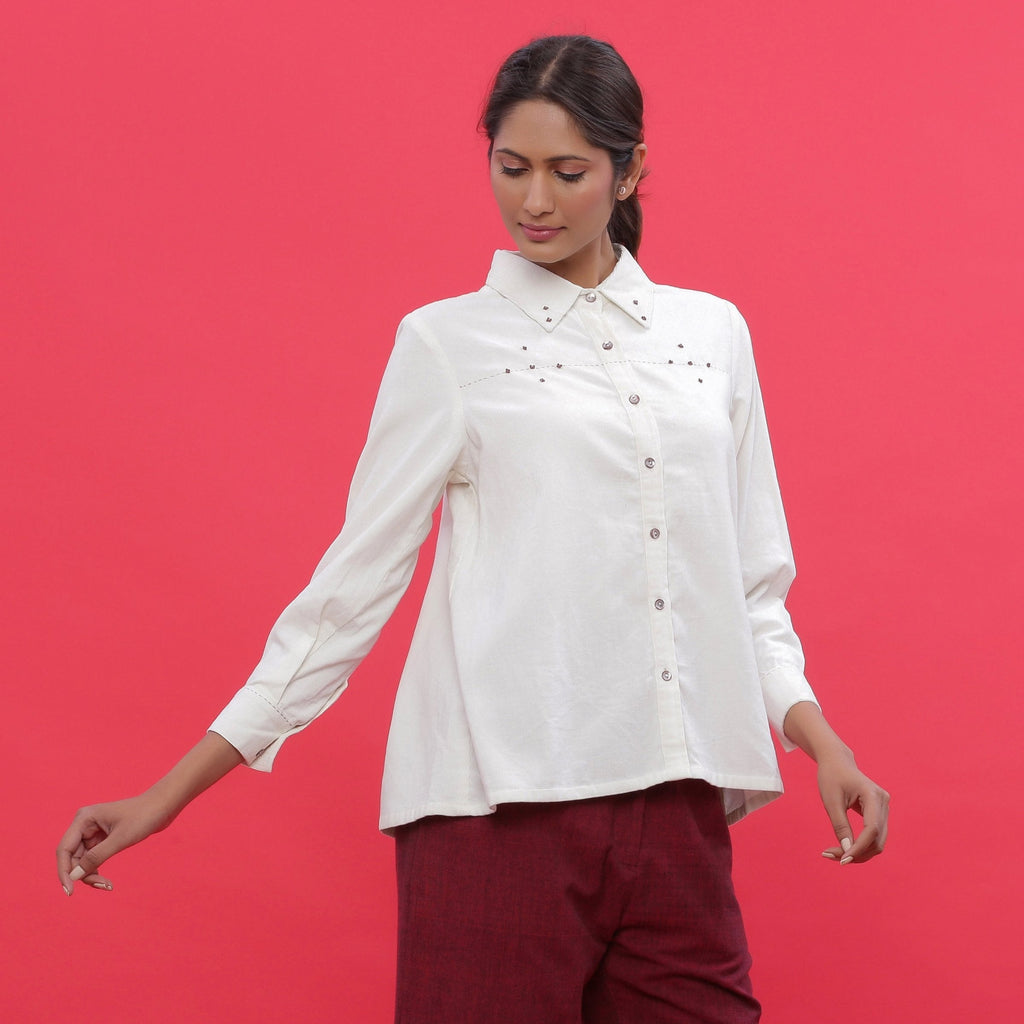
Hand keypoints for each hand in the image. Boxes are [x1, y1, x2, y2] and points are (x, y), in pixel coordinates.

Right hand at [56, 793, 174, 894]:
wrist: (164, 806)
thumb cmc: (144, 817)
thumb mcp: (120, 839)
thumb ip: (96, 857)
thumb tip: (74, 876)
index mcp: (84, 819)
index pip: (64, 850)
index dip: (64, 872)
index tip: (69, 891)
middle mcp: (84, 824)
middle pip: (73, 857)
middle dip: (83, 874)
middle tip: (103, 886)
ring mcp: (93, 831)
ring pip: (82, 860)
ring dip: (90, 874)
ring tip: (107, 885)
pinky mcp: (102, 838)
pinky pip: (92, 858)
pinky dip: (96, 869)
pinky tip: (106, 881)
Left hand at [816, 754, 889, 864]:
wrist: (836, 762)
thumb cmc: (831, 777)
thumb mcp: (831, 801)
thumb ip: (840, 826)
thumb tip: (847, 851)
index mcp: (873, 796)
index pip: (871, 830)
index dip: (859, 848)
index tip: (842, 860)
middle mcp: (883, 802)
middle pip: (877, 840)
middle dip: (857, 853)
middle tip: (830, 856)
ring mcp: (884, 808)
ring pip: (877, 841)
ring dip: (858, 852)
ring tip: (833, 853)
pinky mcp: (879, 813)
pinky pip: (874, 836)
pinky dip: (860, 845)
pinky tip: (843, 848)